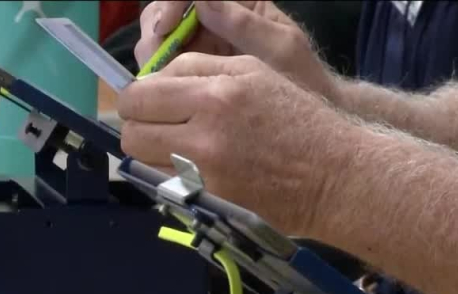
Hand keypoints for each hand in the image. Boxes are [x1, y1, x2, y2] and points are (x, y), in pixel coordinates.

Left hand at [117, 53, 353, 235]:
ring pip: (144, 165)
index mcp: (215, 92)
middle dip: (138, 128)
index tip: (146, 105)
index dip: (136, 100)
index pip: (141, 94)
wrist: (334, 175)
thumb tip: (154, 81)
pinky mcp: (212, 204)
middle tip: (158, 129)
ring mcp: (206, 175)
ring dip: (153, 157)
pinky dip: (173, 181)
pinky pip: (168, 190)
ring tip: (180, 153)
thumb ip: (199, 68)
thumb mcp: (255, 72)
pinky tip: (196, 174)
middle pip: (132, 133)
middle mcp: (204, 134)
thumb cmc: (299, 118)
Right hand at [135, 1, 340, 101]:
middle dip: (157, 29)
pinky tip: (164, 91)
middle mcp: (215, 16)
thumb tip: (202, 1)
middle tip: (157, 59)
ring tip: (160, 78)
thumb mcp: (280, 48)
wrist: (304, 119)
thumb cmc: (302, 78)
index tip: (166, 27)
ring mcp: (201, 43)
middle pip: (167, 10)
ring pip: (159, 36)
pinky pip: (165, 65)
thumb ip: (245, 24)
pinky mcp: (193, 69)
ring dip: (153, 53)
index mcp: (239, 2)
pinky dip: (158, 75)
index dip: (173, 4)